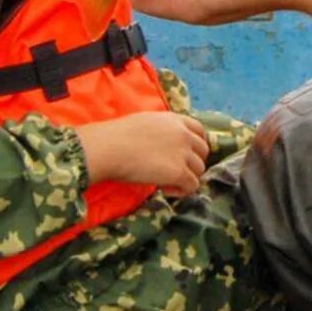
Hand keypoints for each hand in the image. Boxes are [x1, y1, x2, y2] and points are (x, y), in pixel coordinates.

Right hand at [78, 111, 209, 196]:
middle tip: (173, 171)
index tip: (185, 155)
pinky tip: (164, 189)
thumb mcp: (145, 123)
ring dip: (186, 178)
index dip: (195, 145)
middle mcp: (184, 134)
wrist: (109, 148)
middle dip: (192, 162)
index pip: (199, 130)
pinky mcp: (179, 172)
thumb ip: (161, 131)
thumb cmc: (117, 136)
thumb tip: (161, 146)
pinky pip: (192, 186)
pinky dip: (181, 191)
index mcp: (174, 119)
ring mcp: (183, 153)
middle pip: (203, 151)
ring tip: (165, 182)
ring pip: (199, 169)